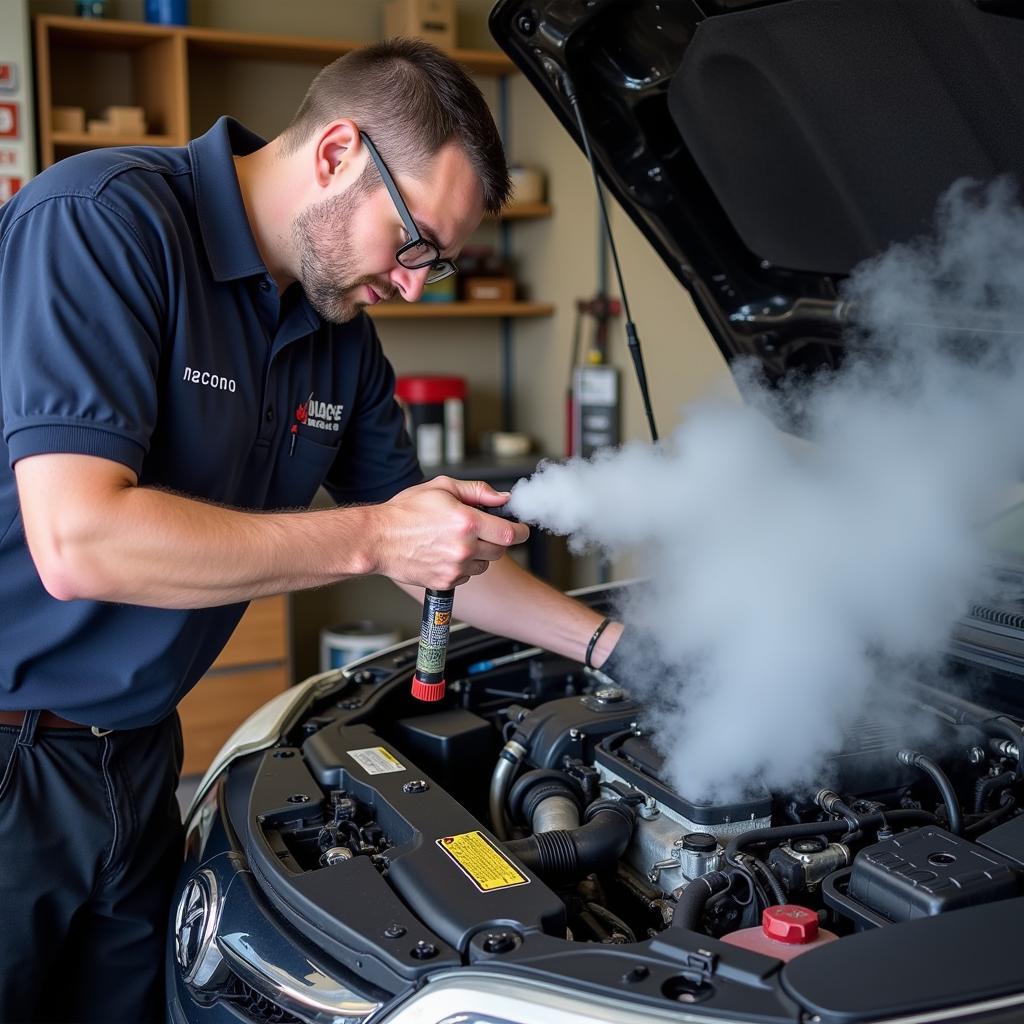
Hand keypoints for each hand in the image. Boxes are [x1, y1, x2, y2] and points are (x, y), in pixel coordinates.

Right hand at [374, 477, 529, 589]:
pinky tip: (444, 554)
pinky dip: (462, 568)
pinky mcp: (445, 582)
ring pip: (484, 565)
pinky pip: (466, 577)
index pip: (511, 534)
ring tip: (457, 541)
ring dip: (479, 555)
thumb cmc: (405, 512)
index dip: (520, 531)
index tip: (520, 529)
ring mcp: (455, 568)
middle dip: (496, 540)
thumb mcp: (442, 487)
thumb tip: (502, 498)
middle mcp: (464, 548)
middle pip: (500, 550)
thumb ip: (477, 491)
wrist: (377, 539)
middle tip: (480, 530)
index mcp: (467, 522)